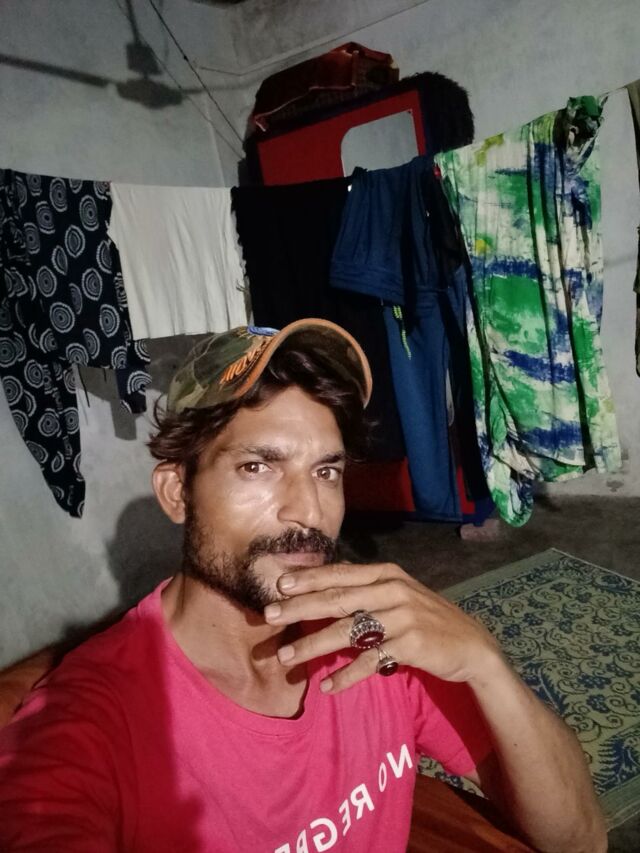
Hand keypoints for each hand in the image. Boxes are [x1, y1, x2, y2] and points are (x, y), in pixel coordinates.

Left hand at [263, 562, 502, 693]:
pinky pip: (370, 662)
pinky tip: (328, 686)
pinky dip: (347, 675)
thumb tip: (322, 592)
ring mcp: (403, 617)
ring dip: (313, 644)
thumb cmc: (427, 618)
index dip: (308, 579)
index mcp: (387, 574)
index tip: (278, 585)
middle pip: (337, 599)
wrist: (472, 645)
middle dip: (299, 608)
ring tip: (286, 657)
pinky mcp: (411, 645)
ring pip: (347, 630)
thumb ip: (366, 591)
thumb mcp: (399, 595)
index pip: (340, 574)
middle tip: (268, 616)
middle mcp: (393, 590)